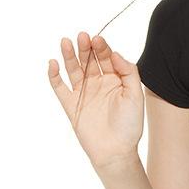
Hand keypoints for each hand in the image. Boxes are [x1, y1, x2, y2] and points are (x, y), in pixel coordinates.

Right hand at [48, 32, 144, 169]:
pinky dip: (54, 75)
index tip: (98, 40)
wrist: (116, 151)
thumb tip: (115, 53)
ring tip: (66, 42)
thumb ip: (129, 73)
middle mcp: (98, 83)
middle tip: (82, 37)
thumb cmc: (129, 125)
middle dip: (85, 48)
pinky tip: (53, 63)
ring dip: (68, 55)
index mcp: (114, 79)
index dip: (102, 48)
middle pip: (88, 60)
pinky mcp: (70, 105)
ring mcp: (83, 93)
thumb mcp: (135, 96)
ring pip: (73, 69)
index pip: (106, 57)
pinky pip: (59, 87)